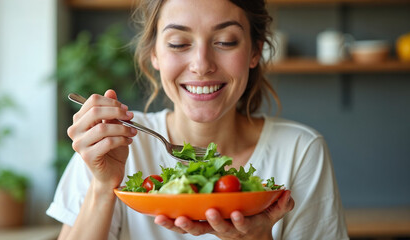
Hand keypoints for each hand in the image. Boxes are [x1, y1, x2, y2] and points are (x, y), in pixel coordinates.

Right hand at [67, 89, 136, 188]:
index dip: (111, 102)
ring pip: (102, 128)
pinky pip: (107, 142)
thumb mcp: (114, 125)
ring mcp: (79, 144)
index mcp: (79, 120)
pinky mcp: (87, 156)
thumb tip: (111, 91)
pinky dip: (122, 140)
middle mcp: (74, 130)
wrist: (111, 173)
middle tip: (131, 117)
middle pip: (95, 112)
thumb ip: (111, 109)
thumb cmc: (112, 149)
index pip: (92, 101)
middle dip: (117, 112)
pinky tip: (128, 141)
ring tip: (133, 131)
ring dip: (122, 128)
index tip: (126, 109)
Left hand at [154, 190, 293, 239]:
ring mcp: (207, 227)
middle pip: (215, 229)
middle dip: (212, 221)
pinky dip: (170, 220)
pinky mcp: (196, 222)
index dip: (239, 221)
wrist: (245, 235)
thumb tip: (287, 194)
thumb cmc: (256, 220)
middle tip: (208, 211)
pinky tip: (157, 214)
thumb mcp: (271, 214)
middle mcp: (223, 229)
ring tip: (166, 218)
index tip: (237, 214)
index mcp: (241, 226)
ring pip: (193, 228)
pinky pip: (182, 223)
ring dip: (179, 225)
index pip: (240, 225)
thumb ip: (280, 205)